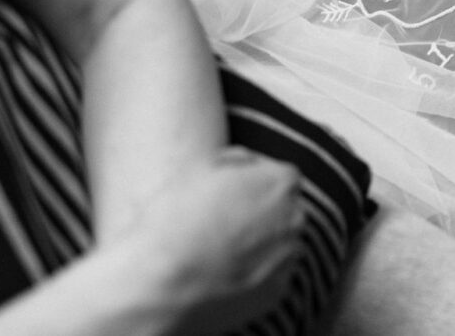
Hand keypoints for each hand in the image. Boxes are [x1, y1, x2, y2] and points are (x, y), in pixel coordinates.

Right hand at [125, 148, 303, 330]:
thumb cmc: (174, 220)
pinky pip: (270, 276)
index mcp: (281, 182)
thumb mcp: (200, 168)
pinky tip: (222, 273)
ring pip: (278, 242)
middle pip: (282, 208)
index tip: (225, 191)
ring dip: (258, 242)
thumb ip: (236, 161)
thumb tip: (248, 165)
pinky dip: (253, 273)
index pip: (277, 174)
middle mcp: (294, 217)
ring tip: (216, 249)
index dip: (249, 180)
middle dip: (258, 210)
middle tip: (219, 221)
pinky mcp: (276, 291)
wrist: (160, 283)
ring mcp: (288, 257)